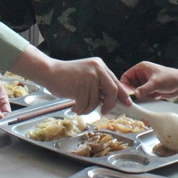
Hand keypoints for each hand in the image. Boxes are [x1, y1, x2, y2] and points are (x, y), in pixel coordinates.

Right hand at [9, 47, 130, 114]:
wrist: (50, 72)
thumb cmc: (67, 76)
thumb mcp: (87, 75)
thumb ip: (99, 84)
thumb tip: (111, 100)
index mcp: (100, 65)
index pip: (116, 82)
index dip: (122, 94)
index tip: (127, 103)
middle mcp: (97, 69)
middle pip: (112, 91)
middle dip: (110, 104)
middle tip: (105, 111)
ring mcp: (89, 78)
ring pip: (96, 101)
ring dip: (87, 108)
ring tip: (78, 104)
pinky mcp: (80, 87)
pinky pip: (85, 105)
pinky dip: (80, 109)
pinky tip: (74, 105)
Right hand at [121, 61, 177, 99]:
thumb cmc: (171, 78)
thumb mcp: (156, 83)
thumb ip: (145, 89)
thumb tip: (135, 95)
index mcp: (141, 68)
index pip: (126, 76)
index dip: (125, 85)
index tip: (126, 94)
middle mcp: (142, 75)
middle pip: (130, 85)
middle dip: (131, 92)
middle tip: (131, 101)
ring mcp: (146, 83)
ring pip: (136, 91)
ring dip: (138, 97)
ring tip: (140, 101)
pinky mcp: (150, 90)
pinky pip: (142, 95)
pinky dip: (143, 99)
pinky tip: (147, 101)